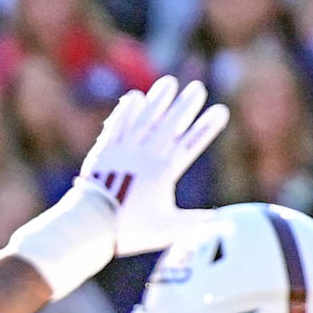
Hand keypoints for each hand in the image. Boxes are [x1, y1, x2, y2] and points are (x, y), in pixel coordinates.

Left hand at [80, 75, 228, 255]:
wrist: (89, 225)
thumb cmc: (129, 230)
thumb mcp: (167, 229)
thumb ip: (195, 220)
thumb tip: (223, 219)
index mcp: (162, 173)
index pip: (189, 145)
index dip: (205, 127)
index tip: (220, 110)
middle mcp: (144, 157)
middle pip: (168, 126)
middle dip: (185, 106)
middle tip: (198, 88)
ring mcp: (122, 152)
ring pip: (143, 121)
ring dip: (157, 101)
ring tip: (169, 82)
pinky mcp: (103, 152)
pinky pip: (116, 127)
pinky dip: (125, 112)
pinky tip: (133, 98)